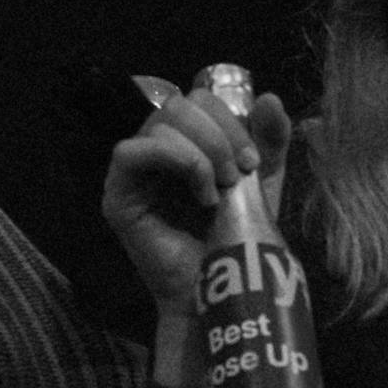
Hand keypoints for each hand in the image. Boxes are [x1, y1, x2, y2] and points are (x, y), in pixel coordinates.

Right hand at [102, 76, 291, 307]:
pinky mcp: (117, 194)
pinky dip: (175, 160)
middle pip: (180, 104)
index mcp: (187, 141)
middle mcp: (156, 149)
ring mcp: (134, 170)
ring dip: (202, 152)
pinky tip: (199, 192)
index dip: (230, 119)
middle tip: (236, 173)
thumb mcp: (262, 182)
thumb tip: (270, 98)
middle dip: (218, 134)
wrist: (221, 289)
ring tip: (218, 191)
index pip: (199, 99)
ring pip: (160, 123)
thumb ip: (269, 141)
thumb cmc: (236, 239)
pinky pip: (132, 152)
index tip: (252, 160)